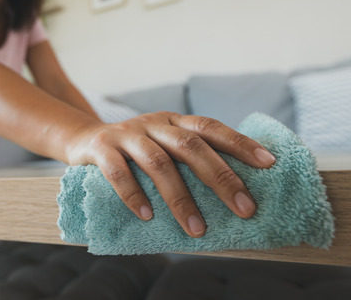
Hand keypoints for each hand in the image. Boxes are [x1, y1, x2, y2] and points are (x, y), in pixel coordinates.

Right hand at [66, 112, 275, 237]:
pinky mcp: (101, 147)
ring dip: (180, 197)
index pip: (211, 128)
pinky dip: (133, 195)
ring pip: (158, 162)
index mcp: (173, 122)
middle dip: (221, 178)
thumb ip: (188, 159)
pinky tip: (147, 216)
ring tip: (196, 228)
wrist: (81, 140)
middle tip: (245, 207)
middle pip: (191, 146)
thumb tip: (234, 191)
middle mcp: (153, 123)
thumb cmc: (134, 152)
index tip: (269, 164)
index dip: (240, 143)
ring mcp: (126, 134)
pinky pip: (118, 172)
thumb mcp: (162, 146)